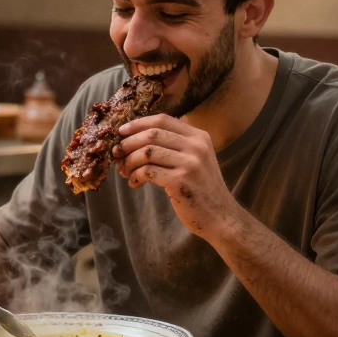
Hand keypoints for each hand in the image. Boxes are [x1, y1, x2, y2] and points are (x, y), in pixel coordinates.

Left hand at [115, 115, 240, 237]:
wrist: (220, 216)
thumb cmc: (200, 188)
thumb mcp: (194, 160)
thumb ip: (173, 146)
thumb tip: (133, 138)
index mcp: (199, 136)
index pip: (162, 120)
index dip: (138, 124)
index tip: (121, 132)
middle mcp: (196, 146)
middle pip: (151, 134)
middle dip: (128, 143)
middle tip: (117, 154)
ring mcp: (190, 163)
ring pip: (147, 152)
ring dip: (129, 162)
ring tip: (125, 172)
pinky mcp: (181, 181)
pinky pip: (148, 172)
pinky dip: (136, 176)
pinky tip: (135, 183)